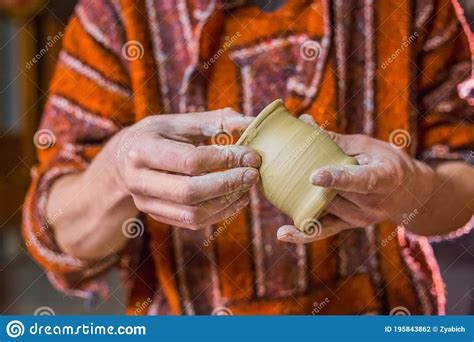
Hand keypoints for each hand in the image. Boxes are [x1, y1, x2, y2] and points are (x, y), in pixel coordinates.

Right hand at [112, 108, 260, 228]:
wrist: (123, 160)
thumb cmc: (156, 136)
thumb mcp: (179, 122)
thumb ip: (214, 121)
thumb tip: (251, 123)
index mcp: (142, 150)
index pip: (190, 160)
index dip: (225, 159)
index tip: (252, 155)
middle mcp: (138, 180)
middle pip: (189, 192)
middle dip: (227, 184)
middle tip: (253, 175)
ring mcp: (145, 203)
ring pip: (192, 213)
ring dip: (226, 202)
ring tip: (247, 187)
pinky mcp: (157, 216)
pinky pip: (192, 222)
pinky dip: (220, 213)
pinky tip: (237, 199)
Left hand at [277, 116, 435, 242]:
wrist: (408, 193)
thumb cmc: (386, 161)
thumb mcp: (368, 146)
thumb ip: (335, 140)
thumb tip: (303, 122)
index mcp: (384, 178)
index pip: (360, 180)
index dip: (337, 178)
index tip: (314, 176)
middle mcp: (373, 204)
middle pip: (335, 195)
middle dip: (307, 183)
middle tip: (279, 167)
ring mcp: (360, 219)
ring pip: (324, 208)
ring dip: (300, 196)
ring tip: (274, 181)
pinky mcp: (348, 226)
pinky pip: (323, 231)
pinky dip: (303, 233)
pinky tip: (283, 234)